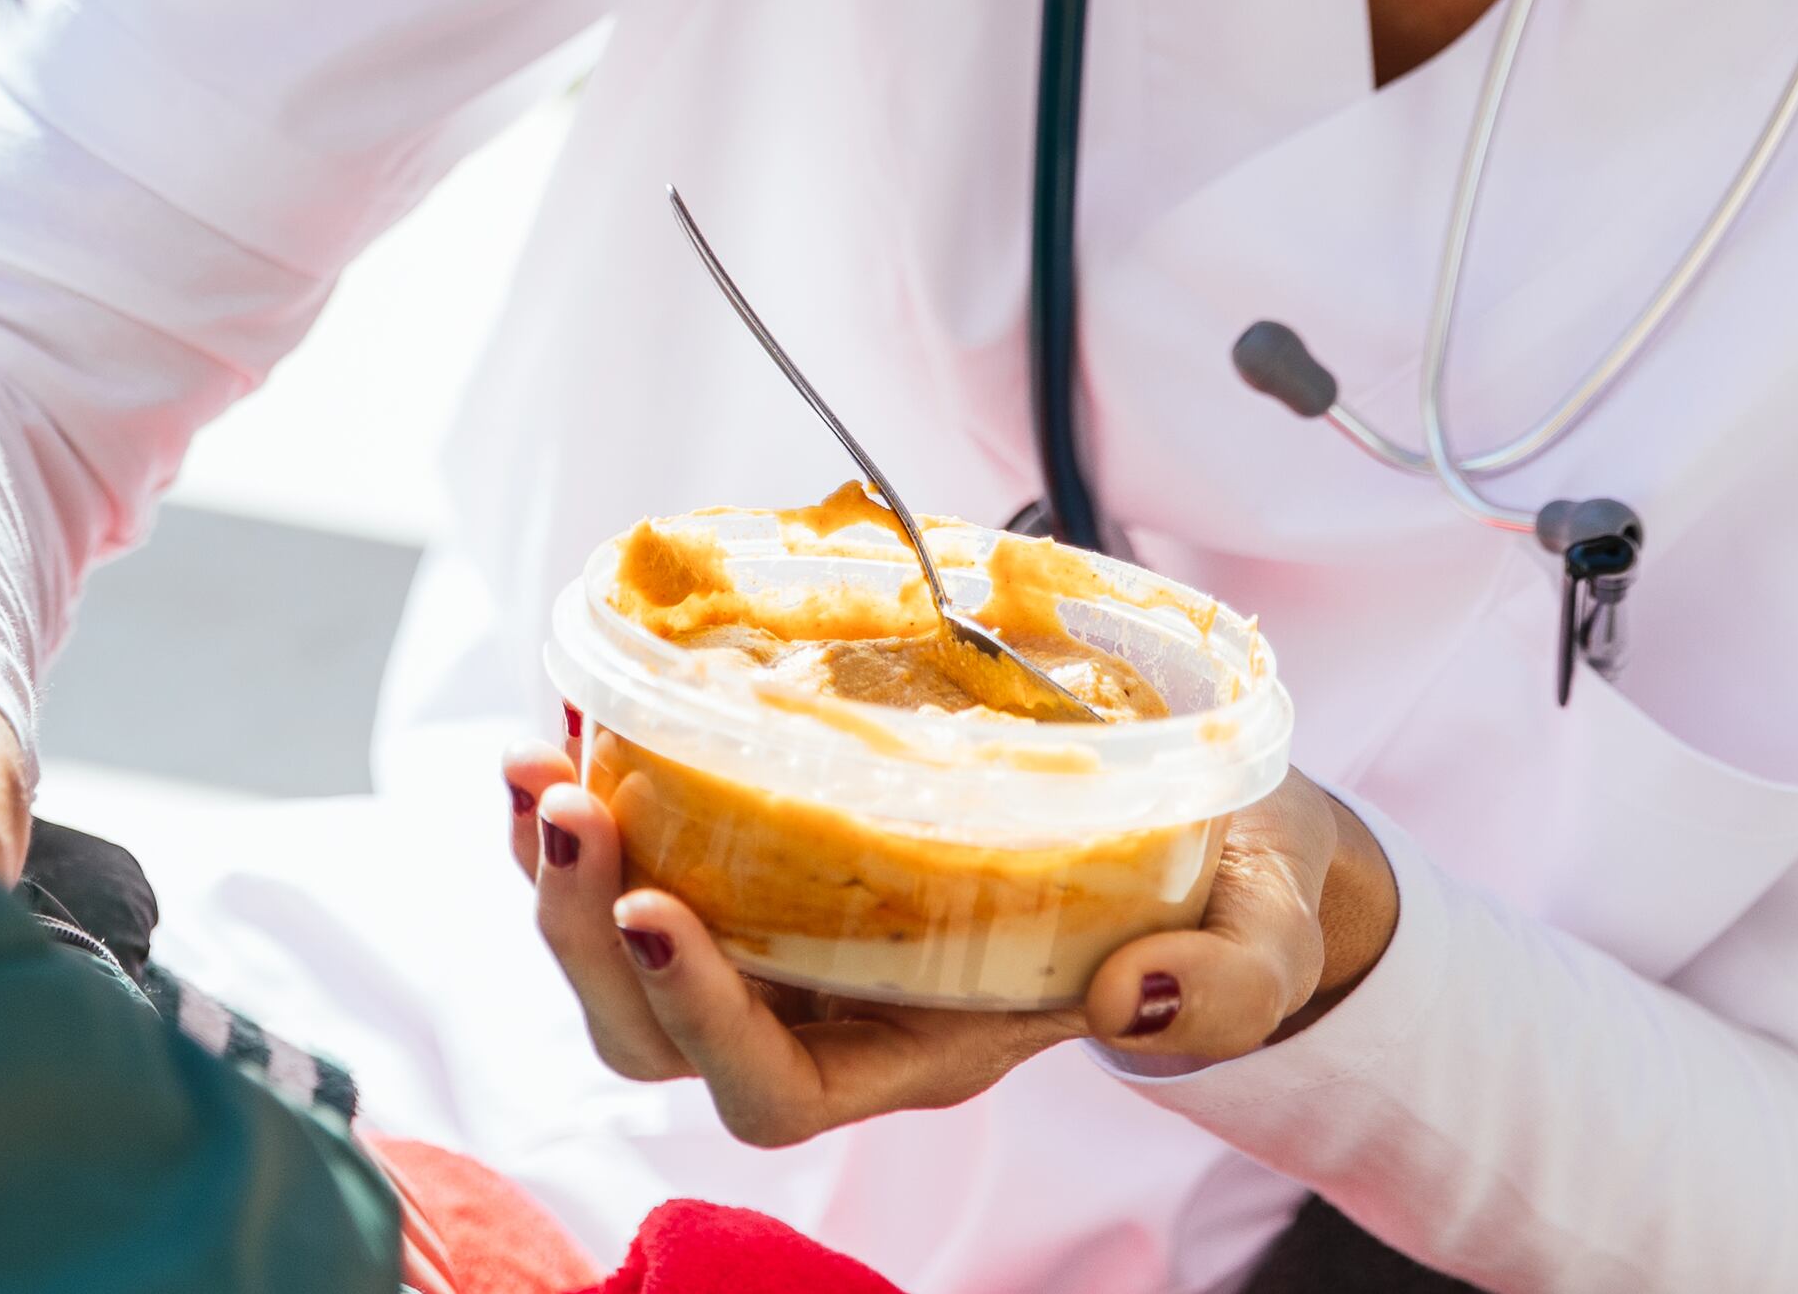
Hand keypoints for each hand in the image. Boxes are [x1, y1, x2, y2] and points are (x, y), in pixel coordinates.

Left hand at [499, 741, 1398, 1144]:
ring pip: (625, 951)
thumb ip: (1228, 982)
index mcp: (930, 1045)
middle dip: (583, 929)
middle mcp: (837, 1008)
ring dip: (561, 865)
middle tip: (564, 798)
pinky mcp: (775, 848)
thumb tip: (1143, 996)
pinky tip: (578, 709)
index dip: (704, 1018)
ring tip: (534, 759)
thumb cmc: (1225, 897)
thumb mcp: (1262, 935)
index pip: (776, 1088)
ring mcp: (796, 933)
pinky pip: (648, 851)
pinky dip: (599, 791)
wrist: (1214, 839)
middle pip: (654, 1034)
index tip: (668, 906)